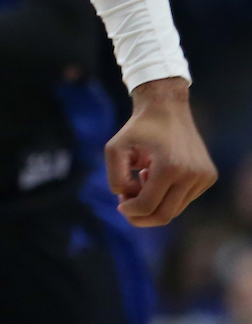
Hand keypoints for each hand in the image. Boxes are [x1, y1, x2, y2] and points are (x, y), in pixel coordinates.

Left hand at [105, 77, 216, 226]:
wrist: (167, 107)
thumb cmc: (138, 127)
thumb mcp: (115, 147)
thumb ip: (115, 176)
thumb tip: (127, 198)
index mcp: (170, 167)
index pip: (148, 205)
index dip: (130, 210)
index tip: (119, 203)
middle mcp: (192, 174)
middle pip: (165, 214)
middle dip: (142, 216)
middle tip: (126, 207)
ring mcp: (204, 177)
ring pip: (175, 208)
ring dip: (154, 201)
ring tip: (143, 176)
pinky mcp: (208, 176)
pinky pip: (184, 198)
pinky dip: (167, 194)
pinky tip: (157, 172)